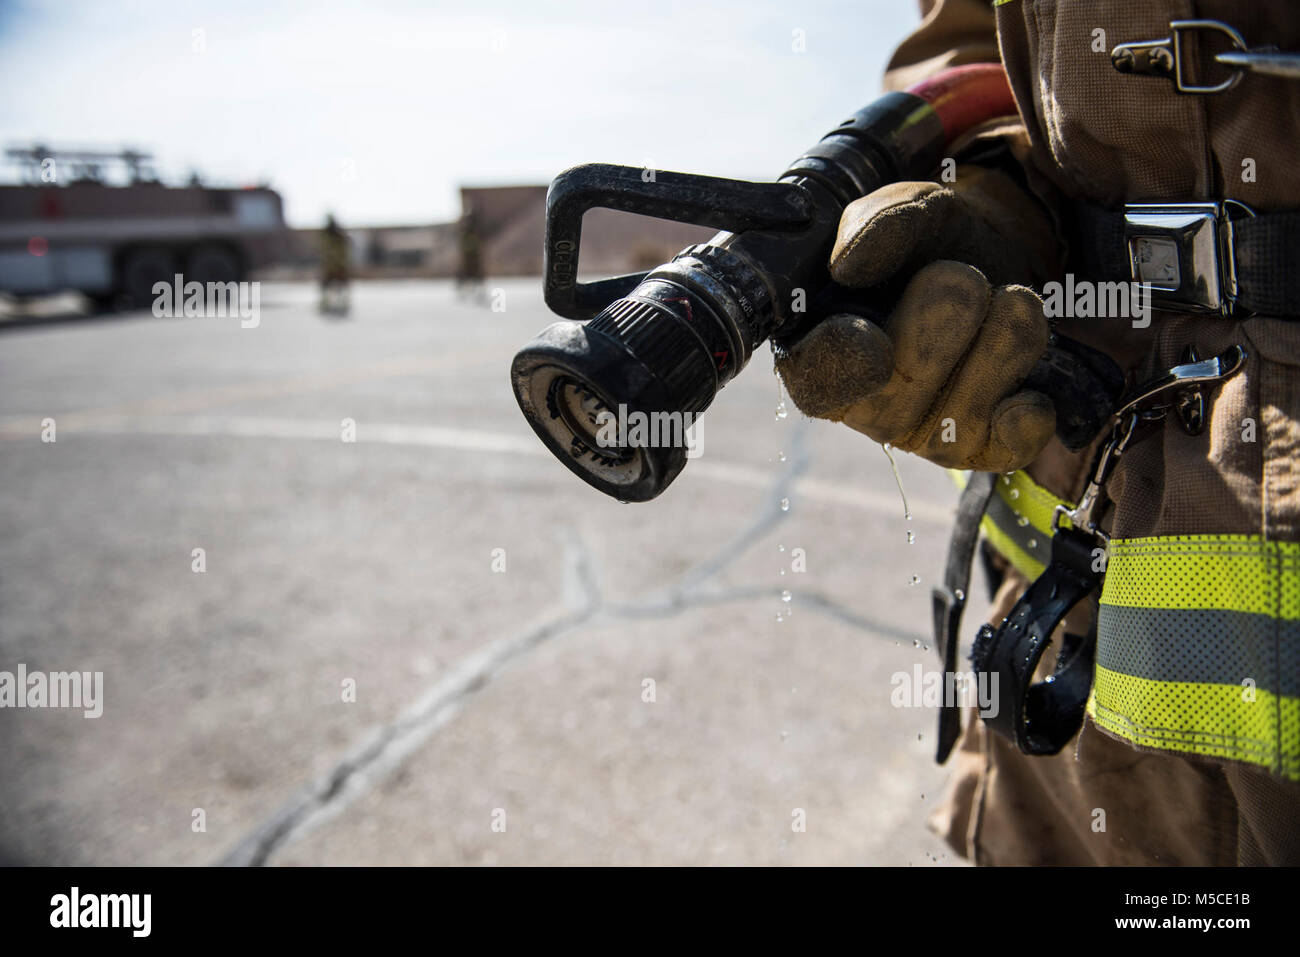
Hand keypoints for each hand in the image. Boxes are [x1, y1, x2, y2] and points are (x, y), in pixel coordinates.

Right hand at [776, 165, 1060, 471]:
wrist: (1006, 257)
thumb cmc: (938, 242)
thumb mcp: (911, 211)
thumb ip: (877, 224)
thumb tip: (848, 266)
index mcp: (822, 351)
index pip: (819, 382)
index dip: (845, 362)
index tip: (873, 337)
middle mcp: (866, 406)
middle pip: (909, 376)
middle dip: (950, 306)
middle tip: (957, 274)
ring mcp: (923, 434)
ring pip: (971, 398)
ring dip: (1006, 329)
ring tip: (1004, 299)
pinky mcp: (982, 451)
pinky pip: (1009, 446)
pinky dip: (1028, 410)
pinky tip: (1026, 382)